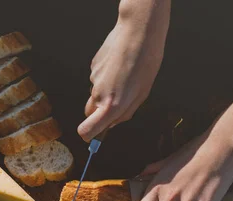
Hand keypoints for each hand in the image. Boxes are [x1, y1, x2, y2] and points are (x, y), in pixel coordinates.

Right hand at [78, 1, 169, 140]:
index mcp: (112, 106)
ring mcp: (93, 80)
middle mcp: (99, 95)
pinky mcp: (92, 67)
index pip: (86, 130)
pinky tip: (120, 66)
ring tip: (125, 78)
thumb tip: (112, 123)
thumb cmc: (145, 63)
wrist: (138, 33)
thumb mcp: (142, 95)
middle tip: (117, 103)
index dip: (88, 136)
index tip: (93, 136)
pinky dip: (106, 77)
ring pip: (96, 94)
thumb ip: (125, 113)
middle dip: (99, 113)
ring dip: (106, 92)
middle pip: (90, 113)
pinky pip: (97, 79)